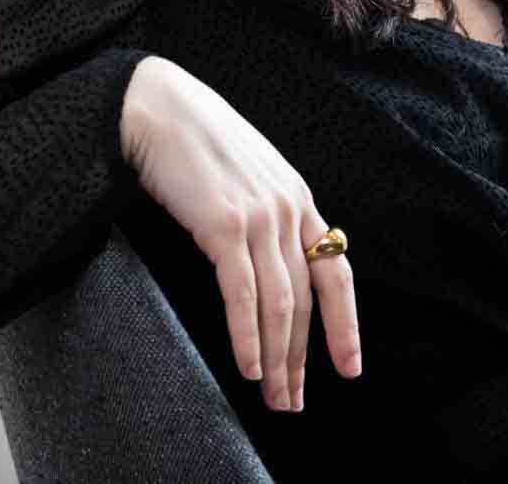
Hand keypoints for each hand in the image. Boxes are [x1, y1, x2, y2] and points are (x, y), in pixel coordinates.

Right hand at [120, 56, 360, 412]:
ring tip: (273, 395)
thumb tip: (270, 262)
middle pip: (307, 299)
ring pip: (280, 304)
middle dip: (302, 357)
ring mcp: (259, 218)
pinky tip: (247, 366)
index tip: (349, 366)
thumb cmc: (196, 141)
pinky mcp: (223, 225)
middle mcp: (289, 210)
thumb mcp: (248, 175)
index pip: (336, 272)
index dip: (345, 324)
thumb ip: (266, 212)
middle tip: (295, 401)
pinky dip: (247, 335)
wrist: (157, 107)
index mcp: (299, 198)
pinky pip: (242, 293)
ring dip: (278, 357)